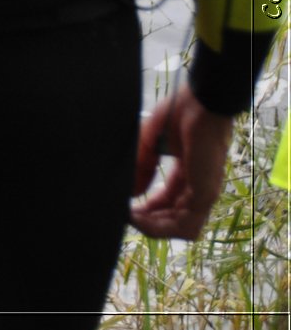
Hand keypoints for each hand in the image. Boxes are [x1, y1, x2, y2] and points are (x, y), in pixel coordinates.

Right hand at [130, 84, 234, 238]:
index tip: (124, 206)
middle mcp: (199, 186)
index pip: (168, 201)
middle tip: (124, 215)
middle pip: (174, 218)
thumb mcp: (151, 142)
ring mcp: (205, 192)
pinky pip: (186, 225)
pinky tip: (139, 217)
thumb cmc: (179, 113)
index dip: (146, 208)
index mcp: (188, 173)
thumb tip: (131, 193)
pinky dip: (161, 226)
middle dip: (147, 222)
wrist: (200, 101)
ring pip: (181, 228)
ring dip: (153, 228)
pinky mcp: (206, 193)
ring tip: (130, 218)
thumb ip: (142, 168)